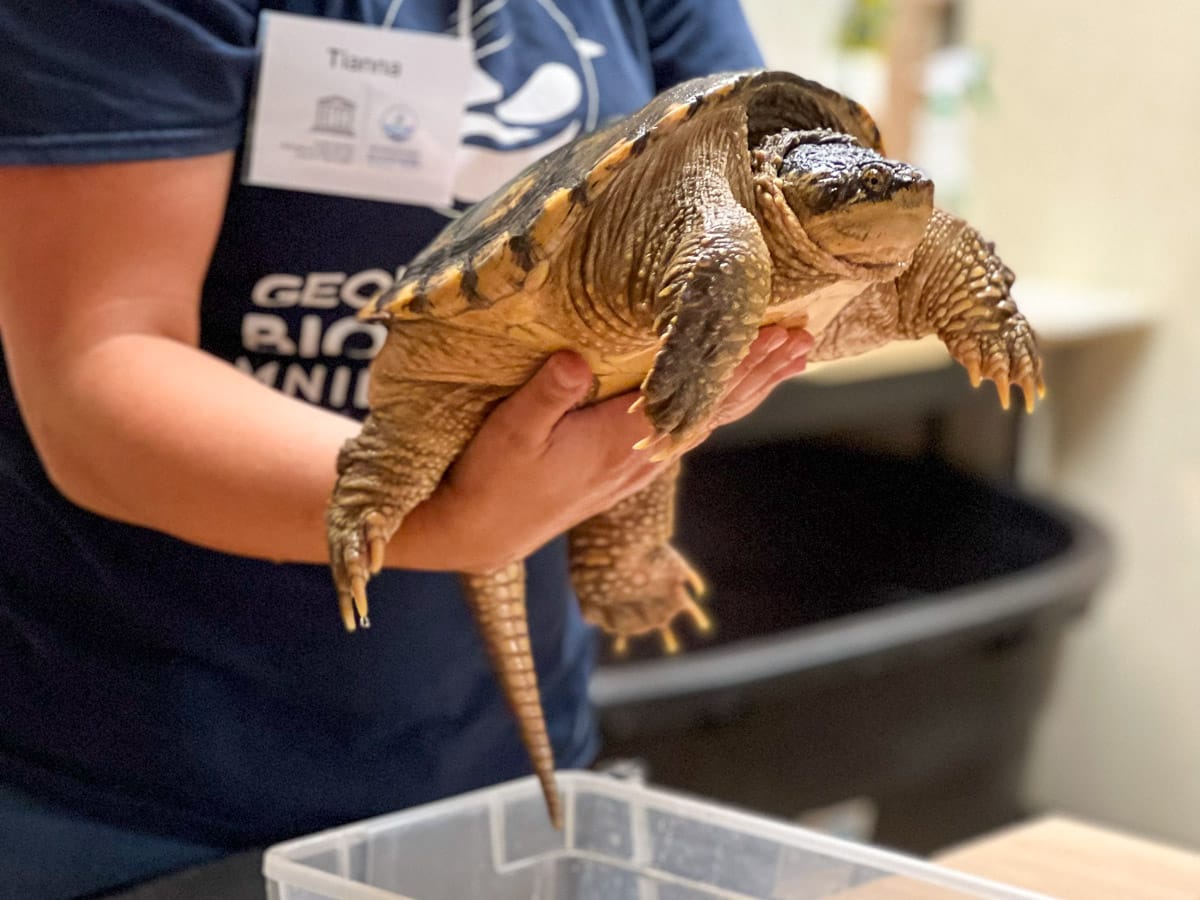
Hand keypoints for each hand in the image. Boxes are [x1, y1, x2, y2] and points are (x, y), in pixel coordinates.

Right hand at [391, 326, 812, 573]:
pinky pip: (687, 431)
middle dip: (759, 374)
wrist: (482, 535)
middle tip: (803, 341)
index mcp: (618, 442)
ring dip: (747, 390)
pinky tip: (729, 395)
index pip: (694, 397)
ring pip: (706, 422)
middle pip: (714, 410)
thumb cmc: (492, 481)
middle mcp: (640, 458)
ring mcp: (637, 467)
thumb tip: (574, 358)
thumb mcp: (508, 433)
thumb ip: (544, 397)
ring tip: (785, 362)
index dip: (738, 366)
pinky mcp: (627, 470)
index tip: (777, 336)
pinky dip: (718, 407)